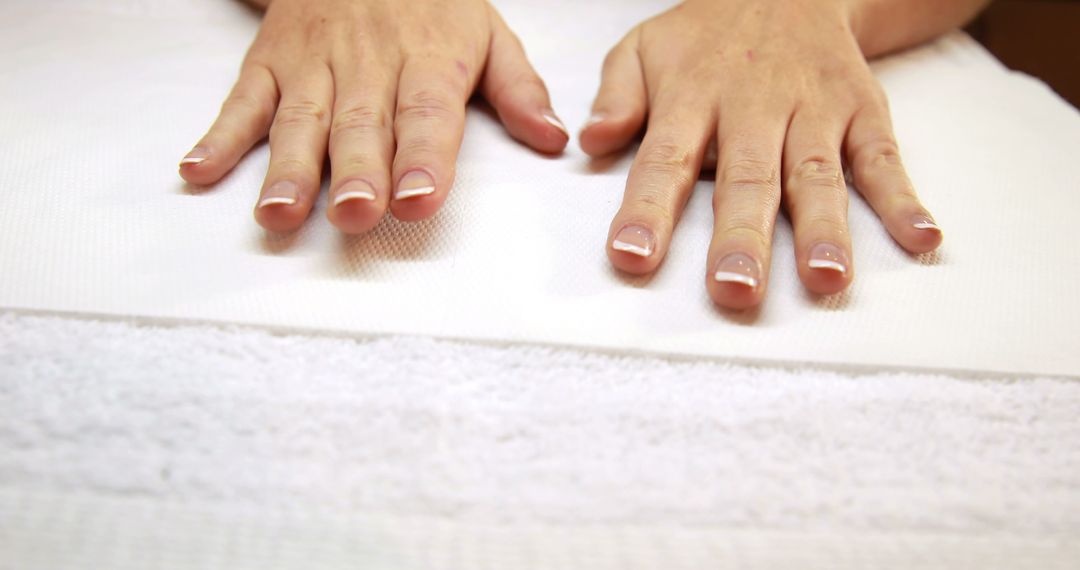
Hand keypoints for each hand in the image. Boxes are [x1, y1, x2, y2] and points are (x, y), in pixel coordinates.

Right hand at [180, 0, 567, 233]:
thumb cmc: (431, 4)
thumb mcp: (488, 32)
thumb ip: (517, 89)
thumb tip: (554, 139)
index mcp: (428, 60)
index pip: (426, 113)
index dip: (423, 158)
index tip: (418, 200)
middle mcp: (367, 64)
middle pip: (361, 123)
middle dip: (357, 172)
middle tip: (355, 215)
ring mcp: (312, 64)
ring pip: (300, 119)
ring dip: (287, 168)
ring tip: (279, 213)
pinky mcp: (268, 63)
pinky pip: (241, 101)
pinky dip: (218, 137)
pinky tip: (199, 171)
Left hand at [581, 0, 945, 309]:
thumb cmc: (705, 36)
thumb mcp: (645, 47)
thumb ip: (617, 96)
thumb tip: (590, 142)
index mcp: (692, 95)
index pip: (665, 159)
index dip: (647, 210)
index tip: (632, 258)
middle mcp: (755, 105)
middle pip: (748, 178)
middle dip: (742, 237)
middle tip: (734, 290)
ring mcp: (814, 109)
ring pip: (817, 175)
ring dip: (825, 229)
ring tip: (827, 280)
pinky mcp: (863, 110)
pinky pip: (884, 156)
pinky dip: (904, 198)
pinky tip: (920, 238)